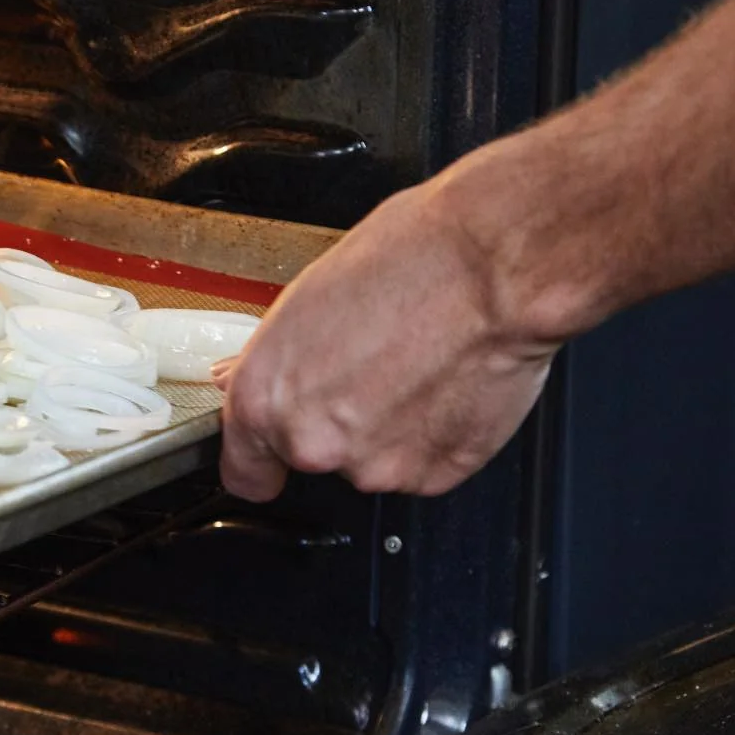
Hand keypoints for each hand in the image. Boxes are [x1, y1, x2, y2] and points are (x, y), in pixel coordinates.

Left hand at [217, 179, 559, 499]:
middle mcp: (312, 442)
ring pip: (371, 462)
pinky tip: (441, 383)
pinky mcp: (435, 474)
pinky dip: (431, 436)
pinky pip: (423, 464)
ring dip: (386, 429)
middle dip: (334, 424)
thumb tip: (248, 374)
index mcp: (265, 398)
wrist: (493, 267)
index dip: (261, 458)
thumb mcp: (307, 298)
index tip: (273, 452)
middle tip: (364, 370)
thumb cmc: (408, 261)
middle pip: (311, 458)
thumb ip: (275, 358)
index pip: (242, 470)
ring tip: (411, 366)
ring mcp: (376, 466)